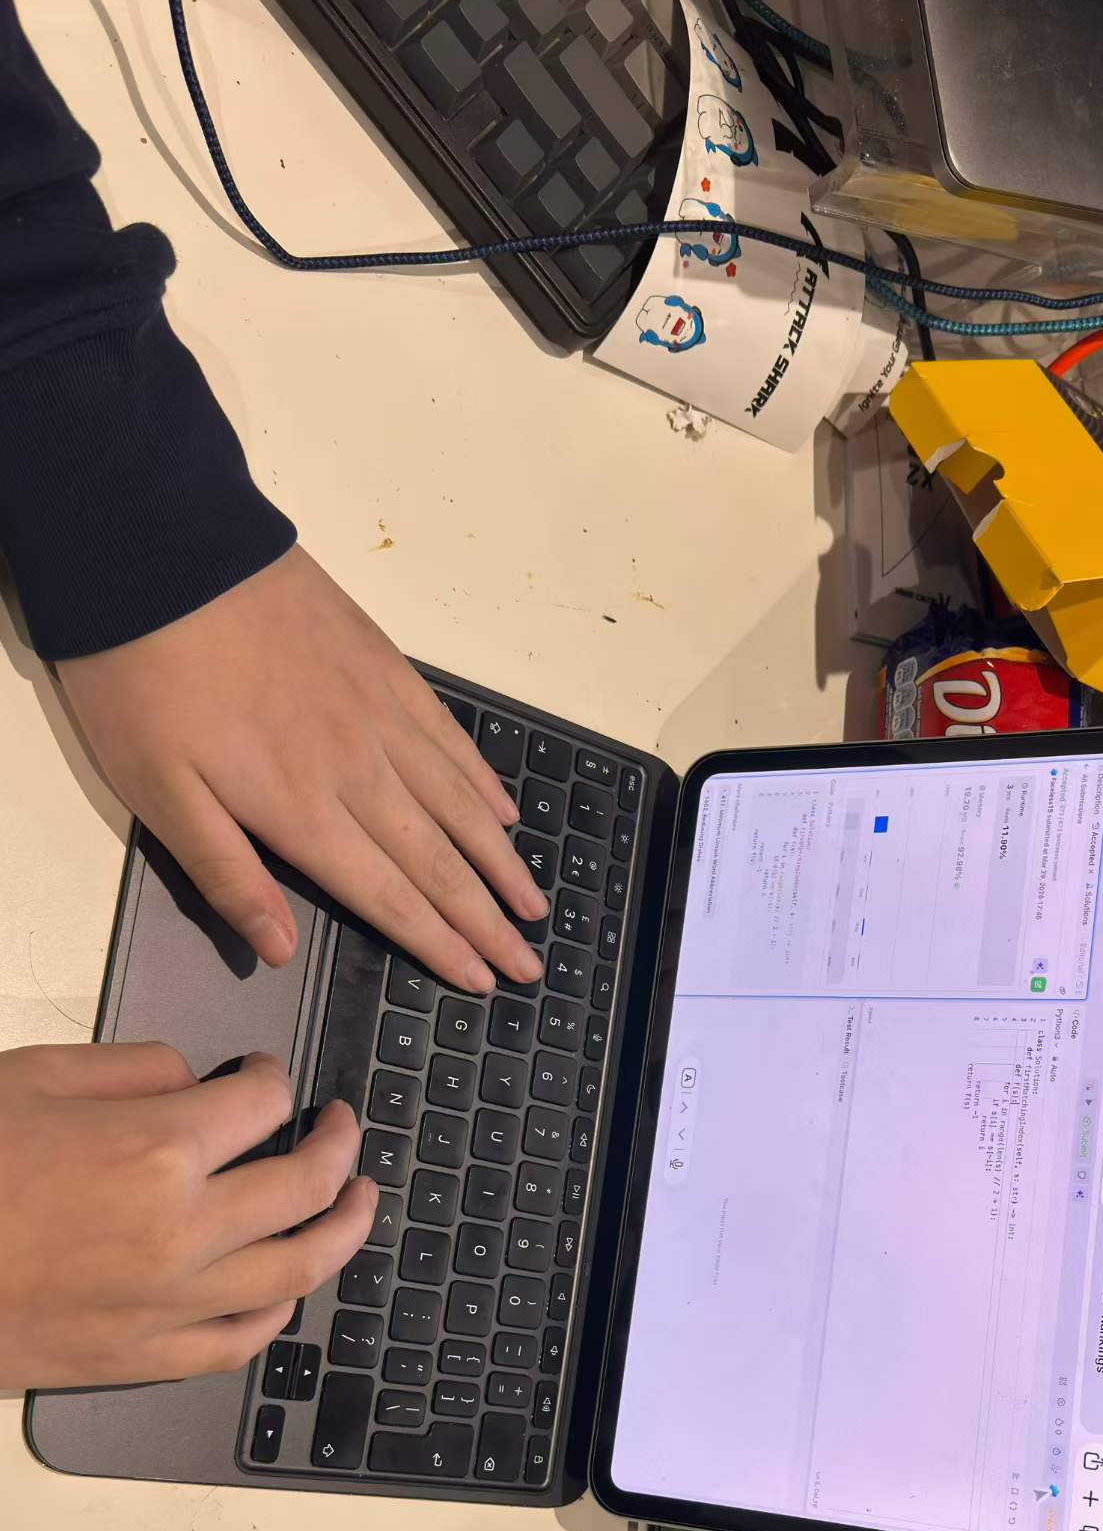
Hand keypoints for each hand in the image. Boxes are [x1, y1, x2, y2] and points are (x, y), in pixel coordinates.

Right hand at [0, 1043, 373, 1390]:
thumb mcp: (32, 1076)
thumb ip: (131, 1069)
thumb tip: (195, 1081)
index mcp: (156, 1148)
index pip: (262, 1102)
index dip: (275, 1077)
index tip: (270, 1075)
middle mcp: (182, 1231)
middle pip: (307, 1185)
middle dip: (341, 1147)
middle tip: (347, 1129)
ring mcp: (168, 1303)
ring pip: (299, 1269)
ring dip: (345, 1230)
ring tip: (361, 1204)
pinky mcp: (142, 1356)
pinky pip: (242, 1340)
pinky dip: (280, 1311)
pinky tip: (290, 1288)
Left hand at [58, 547, 546, 992]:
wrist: (161, 550)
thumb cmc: (141, 680)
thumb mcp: (156, 793)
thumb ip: (225, 874)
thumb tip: (279, 951)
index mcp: (302, 812)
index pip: (389, 897)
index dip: (439, 944)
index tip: (482, 980)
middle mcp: (359, 771)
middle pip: (438, 861)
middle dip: (487, 920)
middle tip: (529, 963)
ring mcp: (379, 714)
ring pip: (457, 804)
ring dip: (500, 861)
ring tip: (532, 903)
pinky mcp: (383, 664)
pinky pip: (449, 738)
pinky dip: (482, 782)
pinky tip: (502, 810)